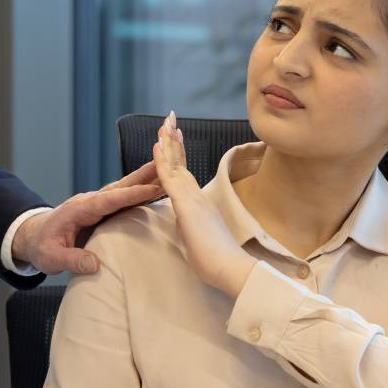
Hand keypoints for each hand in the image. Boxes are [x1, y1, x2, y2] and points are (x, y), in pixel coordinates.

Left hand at [12, 162, 162, 275]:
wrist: (34, 237)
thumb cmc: (42, 247)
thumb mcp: (51, 258)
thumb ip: (72, 260)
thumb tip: (95, 265)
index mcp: (79, 209)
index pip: (108, 200)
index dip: (130, 194)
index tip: (151, 188)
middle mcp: (90, 201)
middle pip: (120, 187)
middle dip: (143, 176)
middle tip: (166, 162)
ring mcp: (97, 203)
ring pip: (124, 189)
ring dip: (146, 180)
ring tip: (169, 171)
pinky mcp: (102, 209)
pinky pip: (124, 198)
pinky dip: (141, 191)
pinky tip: (157, 188)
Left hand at [152, 111, 255, 296]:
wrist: (231, 269)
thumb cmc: (216, 261)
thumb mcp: (197, 239)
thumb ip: (189, 227)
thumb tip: (182, 221)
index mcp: (199, 203)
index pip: (184, 173)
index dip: (178, 154)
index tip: (174, 136)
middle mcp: (197, 195)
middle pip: (181, 162)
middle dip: (174, 140)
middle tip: (169, 118)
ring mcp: (192, 198)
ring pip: (175, 164)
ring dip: (168, 142)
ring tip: (163, 122)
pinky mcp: (186, 204)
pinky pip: (169, 177)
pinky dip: (162, 159)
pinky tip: (156, 144)